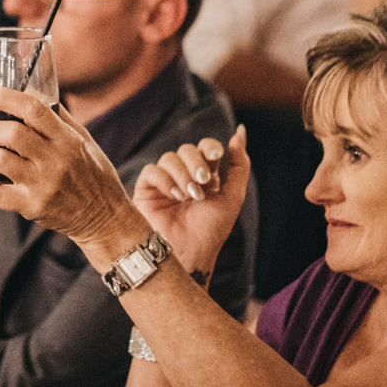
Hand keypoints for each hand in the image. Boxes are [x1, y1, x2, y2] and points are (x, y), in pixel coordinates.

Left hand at [0, 86, 146, 266]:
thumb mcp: (85, 142)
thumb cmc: (93, 176)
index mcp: (67, 139)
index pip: (33, 109)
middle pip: (11, 133)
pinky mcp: (33, 206)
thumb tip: (32, 92)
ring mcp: (44, 183)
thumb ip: (59, 118)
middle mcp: (56, 159)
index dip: (3, 97)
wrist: (105, 219)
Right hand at [130, 128, 249, 276]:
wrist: (189, 254)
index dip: (209, 147)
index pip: (205, 148)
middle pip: (187, 149)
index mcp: (205, 176)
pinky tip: (175, 197)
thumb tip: (240, 132)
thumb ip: (239, 165)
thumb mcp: (232, 197)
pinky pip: (151, 171)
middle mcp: (184, 176)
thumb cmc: (211, 231)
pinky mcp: (146, 191)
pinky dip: (165, 180)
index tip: (216, 155)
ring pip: (169, 158)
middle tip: (202, 183)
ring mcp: (164, 183)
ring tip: (190, 196)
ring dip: (182, 174)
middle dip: (196, 162)